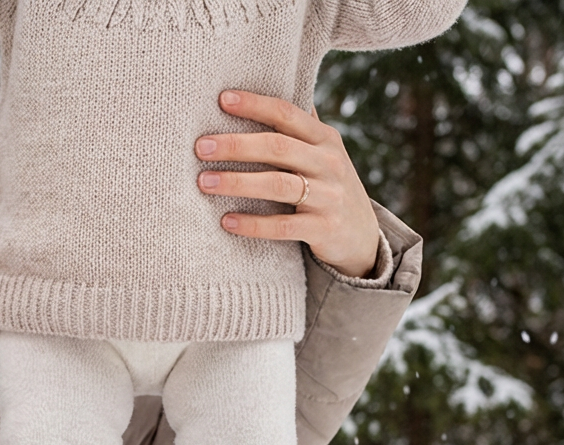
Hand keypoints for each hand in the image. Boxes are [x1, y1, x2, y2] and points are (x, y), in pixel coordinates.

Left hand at [195, 91, 381, 279]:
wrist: (362, 236)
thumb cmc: (329, 188)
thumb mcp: (323, 154)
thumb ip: (300, 130)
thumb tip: (274, 87)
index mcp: (325, 139)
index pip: (286, 114)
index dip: (255, 105)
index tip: (222, 99)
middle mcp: (328, 163)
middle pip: (277, 147)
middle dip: (236, 145)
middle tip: (201, 147)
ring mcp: (328, 196)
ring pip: (277, 185)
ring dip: (237, 182)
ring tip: (204, 182)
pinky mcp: (323, 229)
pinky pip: (282, 226)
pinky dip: (253, 224)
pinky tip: (226, 221)